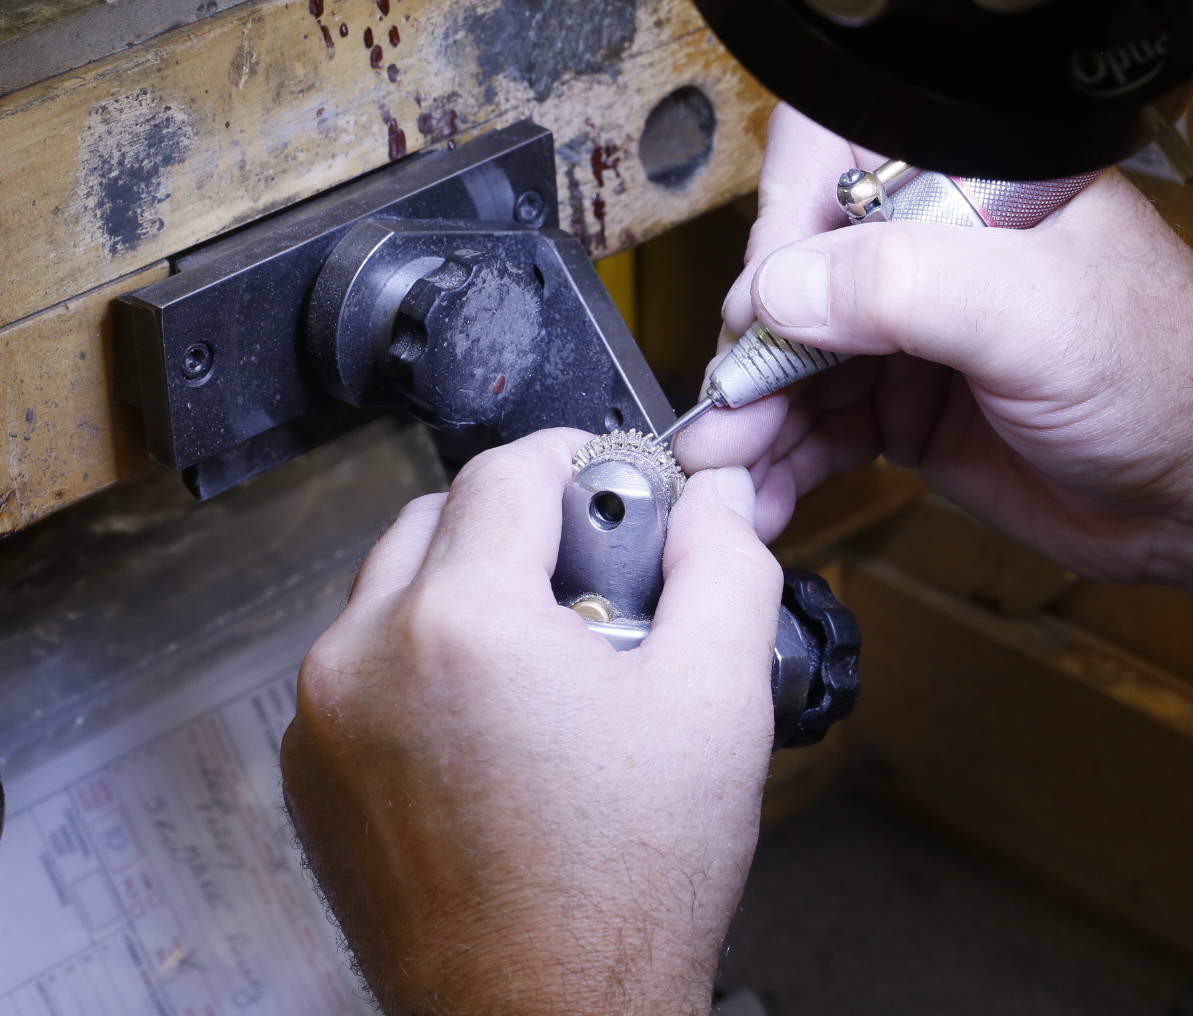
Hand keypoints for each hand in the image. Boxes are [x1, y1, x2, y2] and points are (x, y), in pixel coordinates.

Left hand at [282, 429, 780, 1015]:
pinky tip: (503, 726)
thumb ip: (725, 567)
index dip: (579, 459)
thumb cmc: (624, 889)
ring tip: (558, 665)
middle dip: (523, 527)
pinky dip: (427, 663)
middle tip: (602, 583)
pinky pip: (364, 670)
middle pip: (439, 518)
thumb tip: (713, 497)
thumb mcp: (718, 700)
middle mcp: (362, 659)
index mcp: (459, 625)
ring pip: (395, 591)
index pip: (506, 469)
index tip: (621, 487)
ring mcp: (322, 723)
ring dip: (472, 591)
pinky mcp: (312, 777)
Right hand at [676, 106, 1192, 587]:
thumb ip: (905, 286)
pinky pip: (820, 424)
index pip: (831, 160)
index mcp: (968, 178)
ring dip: (754, 416)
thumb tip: (782, 286)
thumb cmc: (1171, 374)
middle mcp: (932, 242)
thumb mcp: (1037, 313)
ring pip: (796, 357)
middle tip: (726, 414)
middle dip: (751, 348)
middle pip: (794, 270)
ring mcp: (917, 328)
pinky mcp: (911, 405)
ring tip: (728, 474)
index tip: (765, 308)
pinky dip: (784, 461)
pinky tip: (763, 497)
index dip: (783, 228)